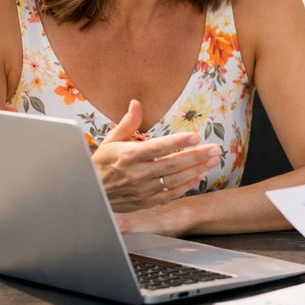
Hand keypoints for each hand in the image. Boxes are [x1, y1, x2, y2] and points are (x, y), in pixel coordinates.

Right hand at [92, 100, 220, 211]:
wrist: (89, 195)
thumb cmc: (101, 164)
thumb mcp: (110, 141)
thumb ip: (127, 123)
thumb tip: (136, 103)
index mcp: (128, 156)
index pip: (158, 147)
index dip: (178, 142)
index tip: (196, 136)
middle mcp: (136, 174)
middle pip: (172, 165)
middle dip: (196, 156)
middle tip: (215, 148)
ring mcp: (142, 190)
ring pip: (175, 180)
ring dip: (196, 170)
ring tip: (213, 159)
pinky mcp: (146, 202)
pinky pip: (170, 194)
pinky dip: (187, 185)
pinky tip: (200, 175)